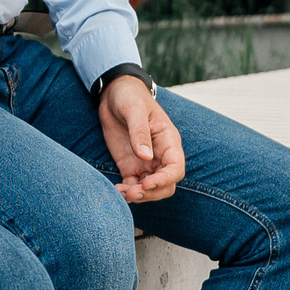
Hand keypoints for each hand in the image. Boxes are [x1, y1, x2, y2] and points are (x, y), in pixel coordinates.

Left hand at [98, 77, 183, 203]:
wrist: (114, 93)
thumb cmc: (130, 96)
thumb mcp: (134, 109)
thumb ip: (140, 132)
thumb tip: (146, 156)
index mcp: (168, 141)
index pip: (175, 168)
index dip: (164, 179)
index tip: (146, 183)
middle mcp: (160, 155)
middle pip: (166, 184)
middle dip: (151, 193)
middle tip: (132, 192)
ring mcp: (146, 162)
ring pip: (151, 189)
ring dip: (139, 195)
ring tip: (122, 193)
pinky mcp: (131, 166)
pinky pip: (133, 185)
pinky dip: (127, 192)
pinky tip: (116, 191)